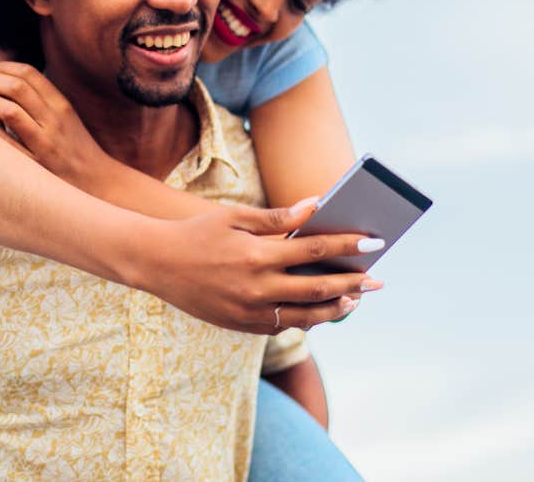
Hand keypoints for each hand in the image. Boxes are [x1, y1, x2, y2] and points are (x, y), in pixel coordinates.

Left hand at [0, 61, 114, 191]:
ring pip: (10, 111)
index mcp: (62, 105)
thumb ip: (42, 98)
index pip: (30, 74)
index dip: (5, 67)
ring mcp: (44, 144)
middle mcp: (54, 121)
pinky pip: (5, 141)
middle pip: (17, 87)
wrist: (96, 182)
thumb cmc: (74, 147)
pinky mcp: (34, 165)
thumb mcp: (66, 117)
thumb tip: (8, 79)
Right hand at [125, 198, 384, 334]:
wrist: (155, 263)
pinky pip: (282, 326)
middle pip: (318, 288)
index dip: (349, 246)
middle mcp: (256, 287)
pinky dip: (305, 319)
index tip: (375, 242)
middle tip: (377, 281)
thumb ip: (278, 217)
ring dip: (334, 309)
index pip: (316, 251)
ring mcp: (249, 311)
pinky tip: (319, 310)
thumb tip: (316, 206)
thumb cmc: (198, 233)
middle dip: (353, 284)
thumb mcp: (235, 217)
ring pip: (305, 317)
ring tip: (354, 300)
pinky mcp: (241, 325)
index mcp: (257, 255)